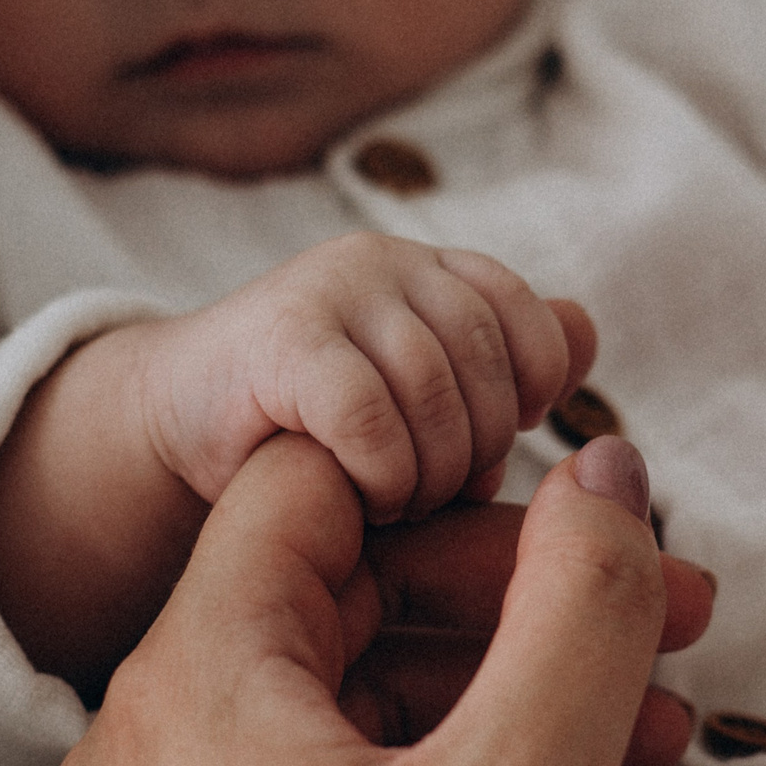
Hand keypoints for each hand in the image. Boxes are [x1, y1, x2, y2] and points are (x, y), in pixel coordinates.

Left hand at [53, 433, 712, 765]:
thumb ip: (577, 597)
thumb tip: (601, 471)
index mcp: (186, 693)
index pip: (309, 489)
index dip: (462, 478)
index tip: (588, 512)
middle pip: (348, 603)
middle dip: (527, 603)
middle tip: (676, 618)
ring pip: (367, 719)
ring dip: (522, 707)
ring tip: (662, 741)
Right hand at [140, 232, 585, 521]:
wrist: (180, 429)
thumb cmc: (315, 430)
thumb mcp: (420, 399)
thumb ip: (501, 367)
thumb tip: (585, 333)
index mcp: (429, 269)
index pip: (528, 316)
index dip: (532, 387)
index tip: (498, 439)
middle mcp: (383, 261)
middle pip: (487, 361)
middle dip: (476, 448)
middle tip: (435, 496)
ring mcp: (329, 291)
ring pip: (435, 394)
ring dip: (428, 474)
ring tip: (396, 503)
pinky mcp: (280, 341)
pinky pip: (372, 418)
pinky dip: (382, 476)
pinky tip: (361, 498)